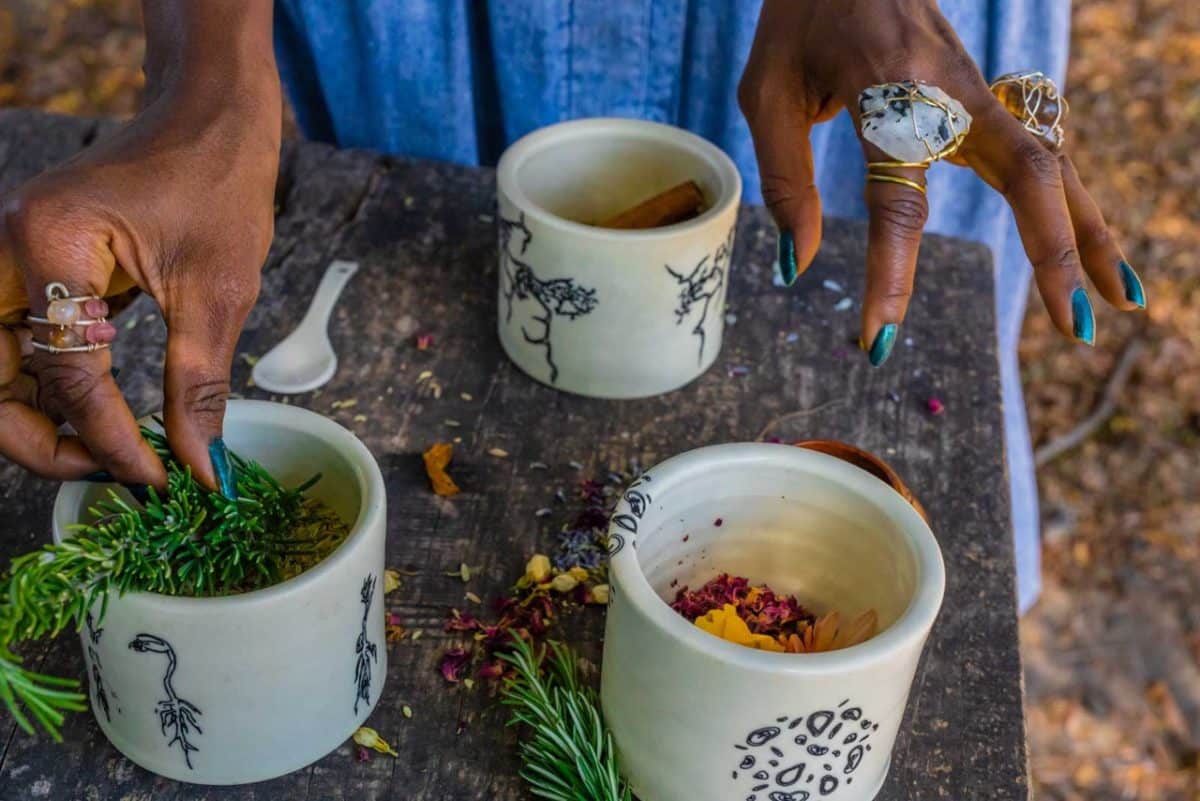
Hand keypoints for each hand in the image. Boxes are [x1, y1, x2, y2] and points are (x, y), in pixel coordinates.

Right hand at [0, 66, 280, 486]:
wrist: (210, 118)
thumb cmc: (219, 184)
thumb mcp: (219, 291)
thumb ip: (198, 383)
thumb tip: (199, 465)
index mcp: (48, 241)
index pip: (65, 373)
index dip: (108, 439)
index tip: (155, 478)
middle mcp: (8, 246)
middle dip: (38, 440)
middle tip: (109, 475)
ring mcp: (12, 254)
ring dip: (40, 419)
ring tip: (109, 454)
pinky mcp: (33, 264)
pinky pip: (21, 343)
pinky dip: (52, 387)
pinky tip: (100, 418)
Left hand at [739, 0, 1145, 364]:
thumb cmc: (799, 21)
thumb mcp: (767, 93)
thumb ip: (786, 180)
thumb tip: (798, 266)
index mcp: (888, 92)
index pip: (899, 202)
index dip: (891, 278)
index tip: (879, 342)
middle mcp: (950, 91)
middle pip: (1026, 174)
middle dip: (1056, 252)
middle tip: (1074, 327)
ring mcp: (979, 88)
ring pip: (1052, 162)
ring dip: (1091, 231)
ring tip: (1120, 299)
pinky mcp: (986, 92)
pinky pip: (1041, 149)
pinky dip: (1072, 200)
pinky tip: (1092, 243)